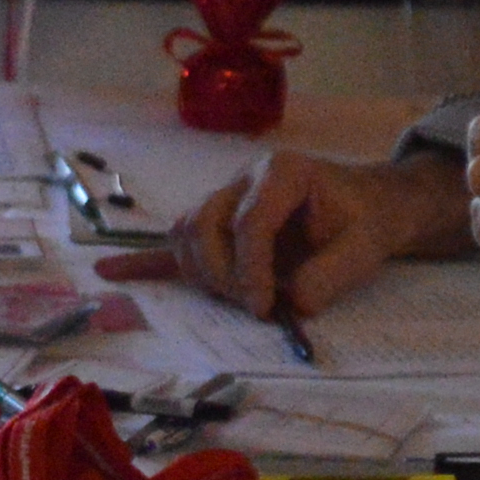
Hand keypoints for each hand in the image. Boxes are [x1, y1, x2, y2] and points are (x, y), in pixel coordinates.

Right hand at [153, 147, 471, 316]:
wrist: (370, 205)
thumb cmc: (367, 220)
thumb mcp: (366, 247)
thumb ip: (332, 275)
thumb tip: (290, 303)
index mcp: (282, 172)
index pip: (248, 221)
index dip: (251, 269)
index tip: (264, 307)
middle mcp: (243, 180)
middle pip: (205, 225)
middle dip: (223, 274)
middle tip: (254, 307)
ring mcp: (224, 200)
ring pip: (186, 233)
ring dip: (201, 273)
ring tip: (235, 298)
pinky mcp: (218, 225)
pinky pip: (174, 242)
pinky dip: (143, 262)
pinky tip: (109, 274)